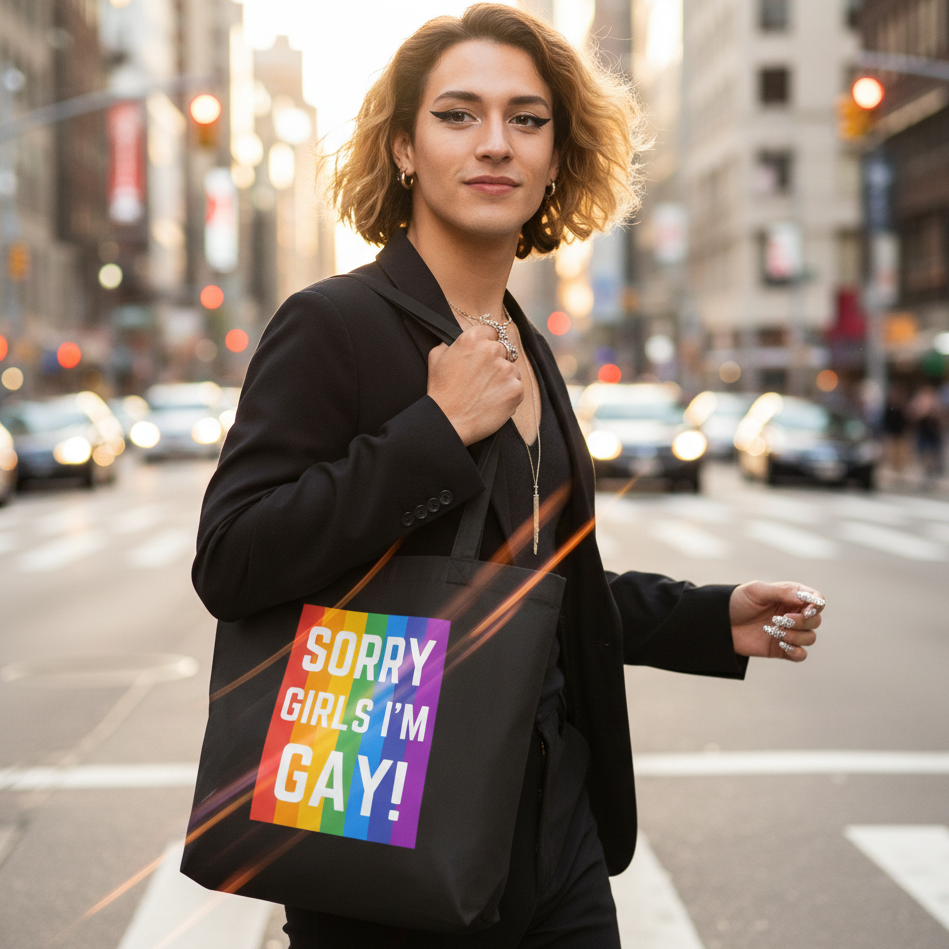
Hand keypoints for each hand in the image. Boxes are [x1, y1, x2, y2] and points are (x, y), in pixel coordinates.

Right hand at [427, 324, 523, 445]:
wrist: (448, 422)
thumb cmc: (440, 392)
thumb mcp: (436, 358)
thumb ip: (450, 343)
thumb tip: (456, 341)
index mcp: (472, 338)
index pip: (492, 331)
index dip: (487, 342)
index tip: (483, 356)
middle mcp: (492, 350)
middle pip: (504, 349)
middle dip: (496, 361)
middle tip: (483, 378)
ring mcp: (506, 369)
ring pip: (512, 369)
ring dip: (504, 378)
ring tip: (486, 393)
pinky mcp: (516, 389)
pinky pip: (517, 387)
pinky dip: (508, 395)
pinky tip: (493, 402)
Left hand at [729, 581, 824, 661]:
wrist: (719, 623)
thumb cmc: (737, 602)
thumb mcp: (757, 591)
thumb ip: (782, 592)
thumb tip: (805, 597)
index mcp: (790, 597)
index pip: (816, 599)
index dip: (816, 605)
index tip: (807, 609)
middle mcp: (793, 614)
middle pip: (816, 620)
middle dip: (803, 621)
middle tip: (781, 620)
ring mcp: (788, 632)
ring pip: (810, 638)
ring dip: (797, 636)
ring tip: (776, 631)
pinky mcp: (781, 649)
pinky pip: (801, 655)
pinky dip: (796, 651)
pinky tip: (782, 644)